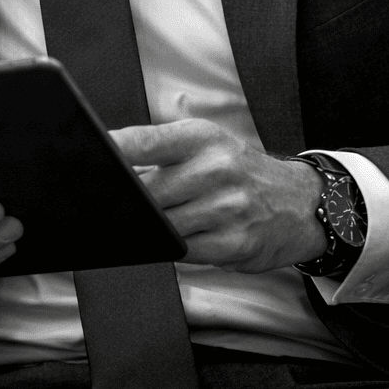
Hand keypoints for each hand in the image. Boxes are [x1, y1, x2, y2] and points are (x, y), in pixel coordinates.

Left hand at [110, 119, 327, 272]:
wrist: (298, 200)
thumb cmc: (238, 168)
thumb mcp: (205, 143)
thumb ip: (159, 151)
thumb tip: (108, 163)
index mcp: (200, 138)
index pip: (145, 141)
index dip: (114, 149)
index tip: (90, 154)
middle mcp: (215, 168)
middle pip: (147, 191)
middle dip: (127, 199)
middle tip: (111, 201)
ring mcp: (227, 207)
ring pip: (162, 225)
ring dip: (149, 226)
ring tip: (150, 218)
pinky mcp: (234, 243)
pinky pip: (183, 251)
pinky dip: (172, 246)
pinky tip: (177, 236)